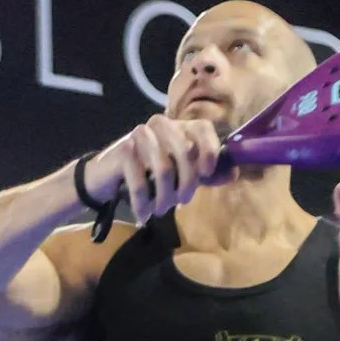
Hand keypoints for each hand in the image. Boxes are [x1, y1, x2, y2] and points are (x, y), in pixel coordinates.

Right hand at [83, 115, 221, 224]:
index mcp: (178, 127)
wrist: (105, 178)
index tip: (207, 173)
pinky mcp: (123, 151)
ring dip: (164, 198)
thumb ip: (205, 173)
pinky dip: (143, 204)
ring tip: (161, 211)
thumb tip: (235, 173)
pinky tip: (143, 215)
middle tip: (182, 202)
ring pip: (164, 169)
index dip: (209, 150)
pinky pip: (140, 182)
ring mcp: (140, 135)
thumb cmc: (147, 175)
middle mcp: (161, 125)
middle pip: (185, 152)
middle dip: (187, 183)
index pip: (203, 128)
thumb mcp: (179, 174)